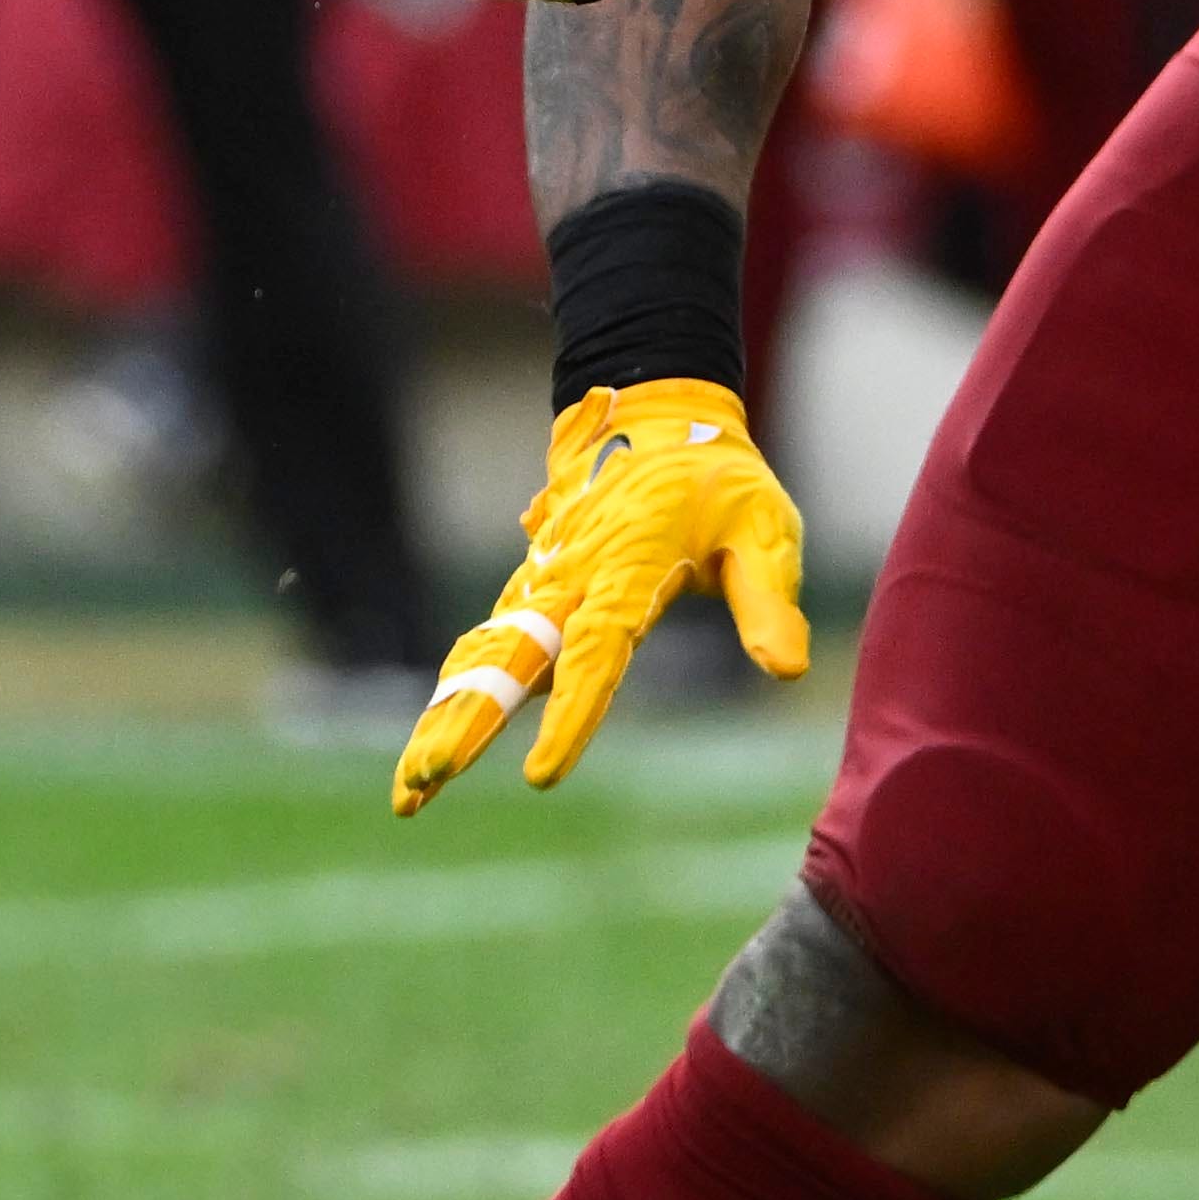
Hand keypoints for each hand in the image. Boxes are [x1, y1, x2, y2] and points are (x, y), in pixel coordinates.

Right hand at [394, 379, 808, 815]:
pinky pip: (488, 644)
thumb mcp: (763, 526)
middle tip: (424, 784)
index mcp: (626, 568)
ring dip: (446, 718)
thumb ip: (768, 598)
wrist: (653, 411)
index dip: (569, 716)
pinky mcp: (533, 587)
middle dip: (466, 724)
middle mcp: (570, 578)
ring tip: (411, 788)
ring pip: (485, 657)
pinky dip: (457, 691)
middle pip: (508, 661)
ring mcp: (543, 581)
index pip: (594, 652)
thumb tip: (787, 670)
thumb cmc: (719, 478)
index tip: (541, 776)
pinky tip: (432, 744)